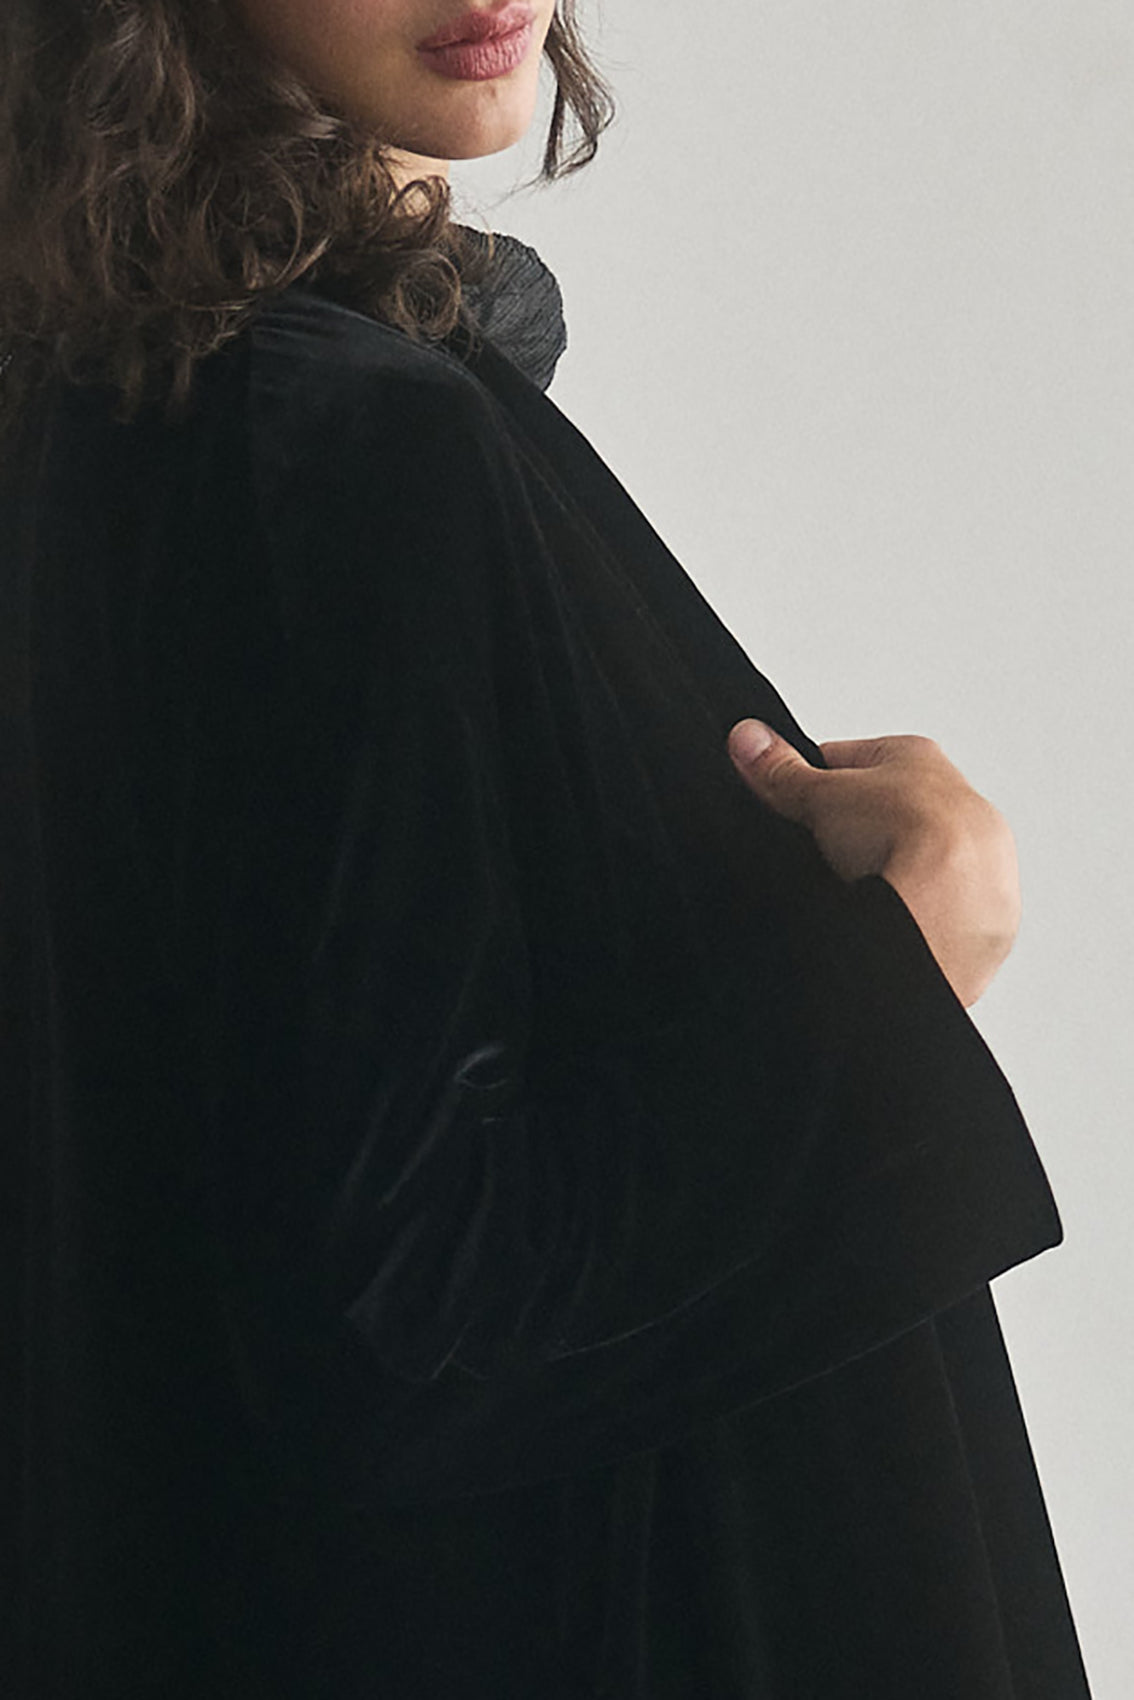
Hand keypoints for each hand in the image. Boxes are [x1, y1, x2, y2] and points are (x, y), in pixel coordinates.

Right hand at [727, 721, 1020, 1007]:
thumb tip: (748, 740)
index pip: (851, 761)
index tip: (793, 803)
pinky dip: (911, 917)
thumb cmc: (907, 838)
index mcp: (920, 757)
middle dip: (854, 834)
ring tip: (856, 893)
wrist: (948, 910)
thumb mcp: (820, 797)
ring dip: (888, 876)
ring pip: (915, 863)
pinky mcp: (985, 916)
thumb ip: (781, 772)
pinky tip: (886, 922)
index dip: (812, 783)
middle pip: (885, 813)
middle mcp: (963, 803)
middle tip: (824, 855)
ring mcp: (981, 860)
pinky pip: (937, 911)